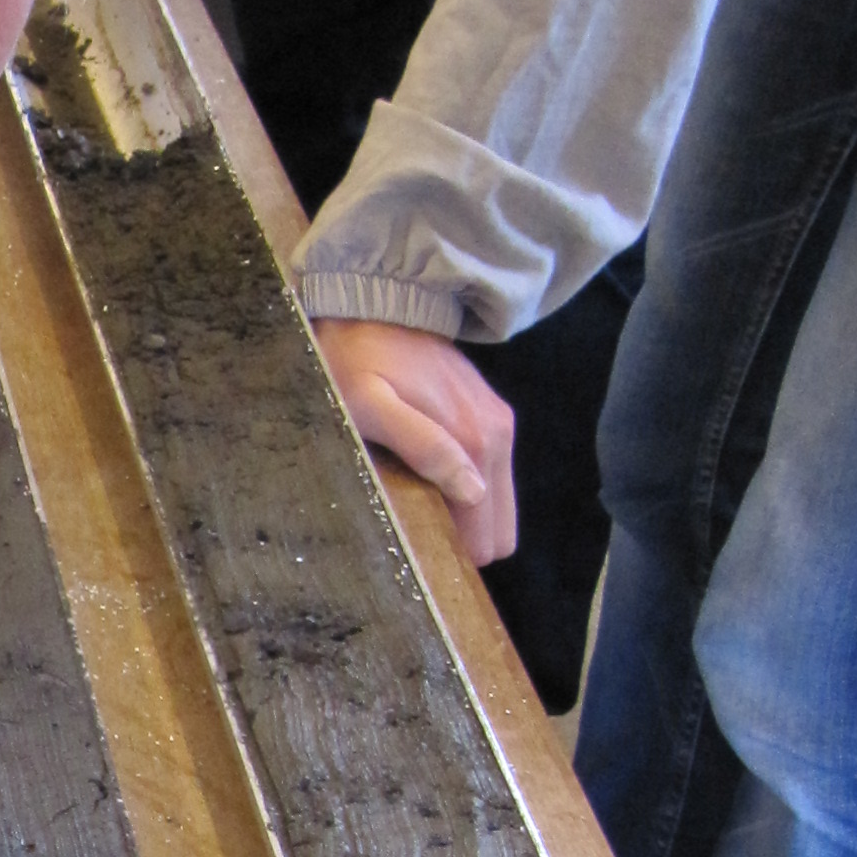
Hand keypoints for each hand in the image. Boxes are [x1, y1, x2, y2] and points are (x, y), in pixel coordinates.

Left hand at [317, 319, 518, 564]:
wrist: (374, 304)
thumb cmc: (357, 361)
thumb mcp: (372, 407)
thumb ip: (423, 446)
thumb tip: (472, 494)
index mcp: (476, 442)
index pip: (485, 536)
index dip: (453, 553)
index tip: (415, 552)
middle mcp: (498, 436)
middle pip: (498, 528)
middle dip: (461, 538)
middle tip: (412, 531)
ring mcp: (498, 423)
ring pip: (495, 505)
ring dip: (461, 514)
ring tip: (413, 504)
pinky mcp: (489, 414)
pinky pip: (488, 476)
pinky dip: (462, 488)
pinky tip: (424, 478)